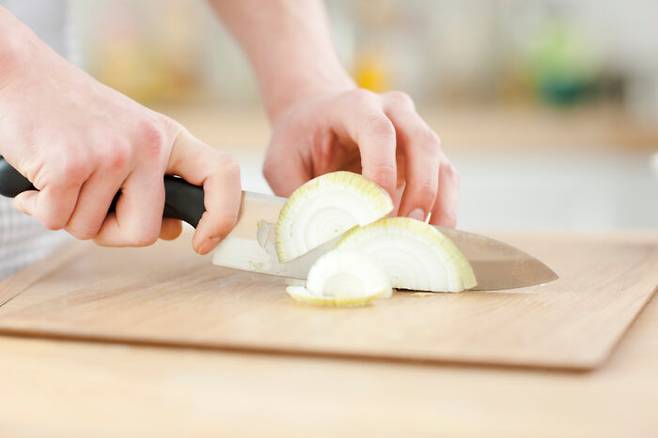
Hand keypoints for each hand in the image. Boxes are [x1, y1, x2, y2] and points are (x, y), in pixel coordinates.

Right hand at [0, 30, 240, 253]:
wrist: (20, 74)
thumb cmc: (75, 115)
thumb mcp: (130, 139)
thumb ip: (154, 182)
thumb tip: (175, 231)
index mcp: (168, 138)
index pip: (222, 174)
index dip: (222, 216)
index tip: (203, 243)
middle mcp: (147, 144)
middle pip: (146, 233)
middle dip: (112, 234)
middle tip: (90, 207)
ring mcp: (111, 153)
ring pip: (92, 230)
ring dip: (69, 215)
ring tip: (60, 176)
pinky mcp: (69, 164)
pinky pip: (56, 221)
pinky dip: (39, 208)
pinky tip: (37, 178)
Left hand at [263, 88, 458, 226]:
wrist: (315, 117)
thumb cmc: (297, 140)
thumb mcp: (281, 162)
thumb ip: (296, 196)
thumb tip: (317, 242)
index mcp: (355, 106)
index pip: (379, 132)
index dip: (383, 170)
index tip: (378, 211)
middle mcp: (394, 112)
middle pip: (422, 143)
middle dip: (421, 188)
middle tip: (409, 228)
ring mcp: (414, 131)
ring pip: (441, 163)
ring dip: (439, 204)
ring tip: (429, 241)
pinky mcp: (424, 156)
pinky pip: (444, 180)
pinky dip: (442, 209)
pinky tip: (432, 236)